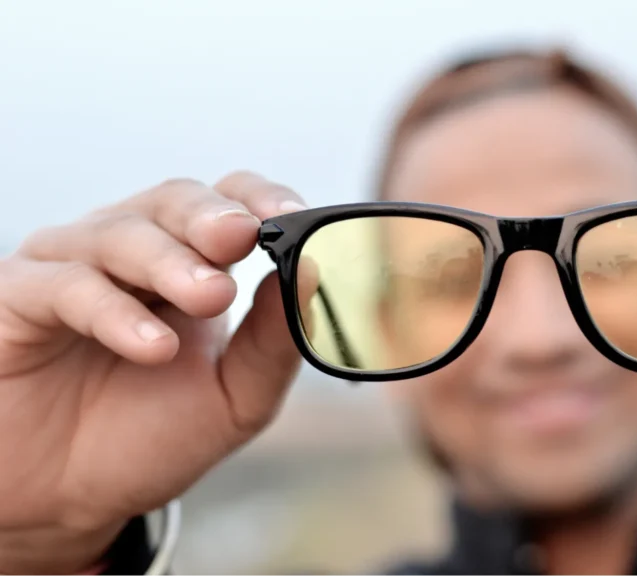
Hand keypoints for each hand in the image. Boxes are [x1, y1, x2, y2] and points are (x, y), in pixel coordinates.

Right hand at [0, 172, 307, 574]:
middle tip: (245, 238)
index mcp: (189, 263)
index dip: (261, 200)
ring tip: (211, 296)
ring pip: (121, 234)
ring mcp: (71, 267)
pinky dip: (114, 311)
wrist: (68, 499)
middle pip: (175, 202)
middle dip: (214, 218)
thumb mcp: (236, 397)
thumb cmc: (151, 435)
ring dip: (171, 262)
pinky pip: (66, 286)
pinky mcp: (18, 297)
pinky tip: (154, 345)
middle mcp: (130, 252)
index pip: (228, 203)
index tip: (297, 219)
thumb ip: (274, 341)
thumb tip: (311, 276)